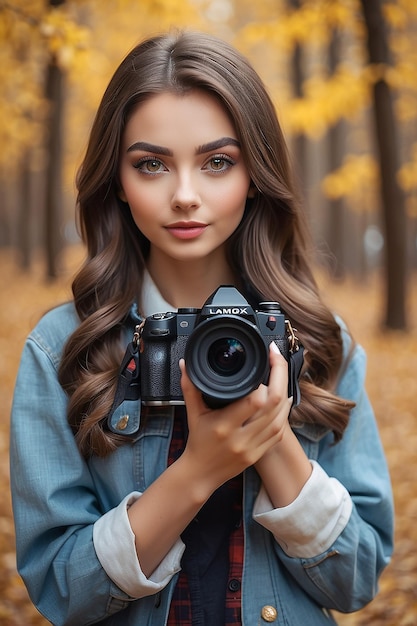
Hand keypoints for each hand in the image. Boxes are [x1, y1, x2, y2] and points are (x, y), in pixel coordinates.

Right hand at [179, 342, 291, 493]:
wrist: (200, 474)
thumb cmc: (198, 442)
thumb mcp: (193, 413)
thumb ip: (190, 387)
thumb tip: (184, 364)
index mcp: (224, 425)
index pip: (254, 401)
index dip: (263, 380)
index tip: (262, 362)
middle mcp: (241, 438)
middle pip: (273, 405)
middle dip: (280, 378)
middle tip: (276, 360)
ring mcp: (253, 447)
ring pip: (281, 418)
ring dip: (284, 395)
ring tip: (281, 377)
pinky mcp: (259, 453)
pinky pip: (280, 432)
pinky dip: (284, 413)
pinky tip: (284, 400)